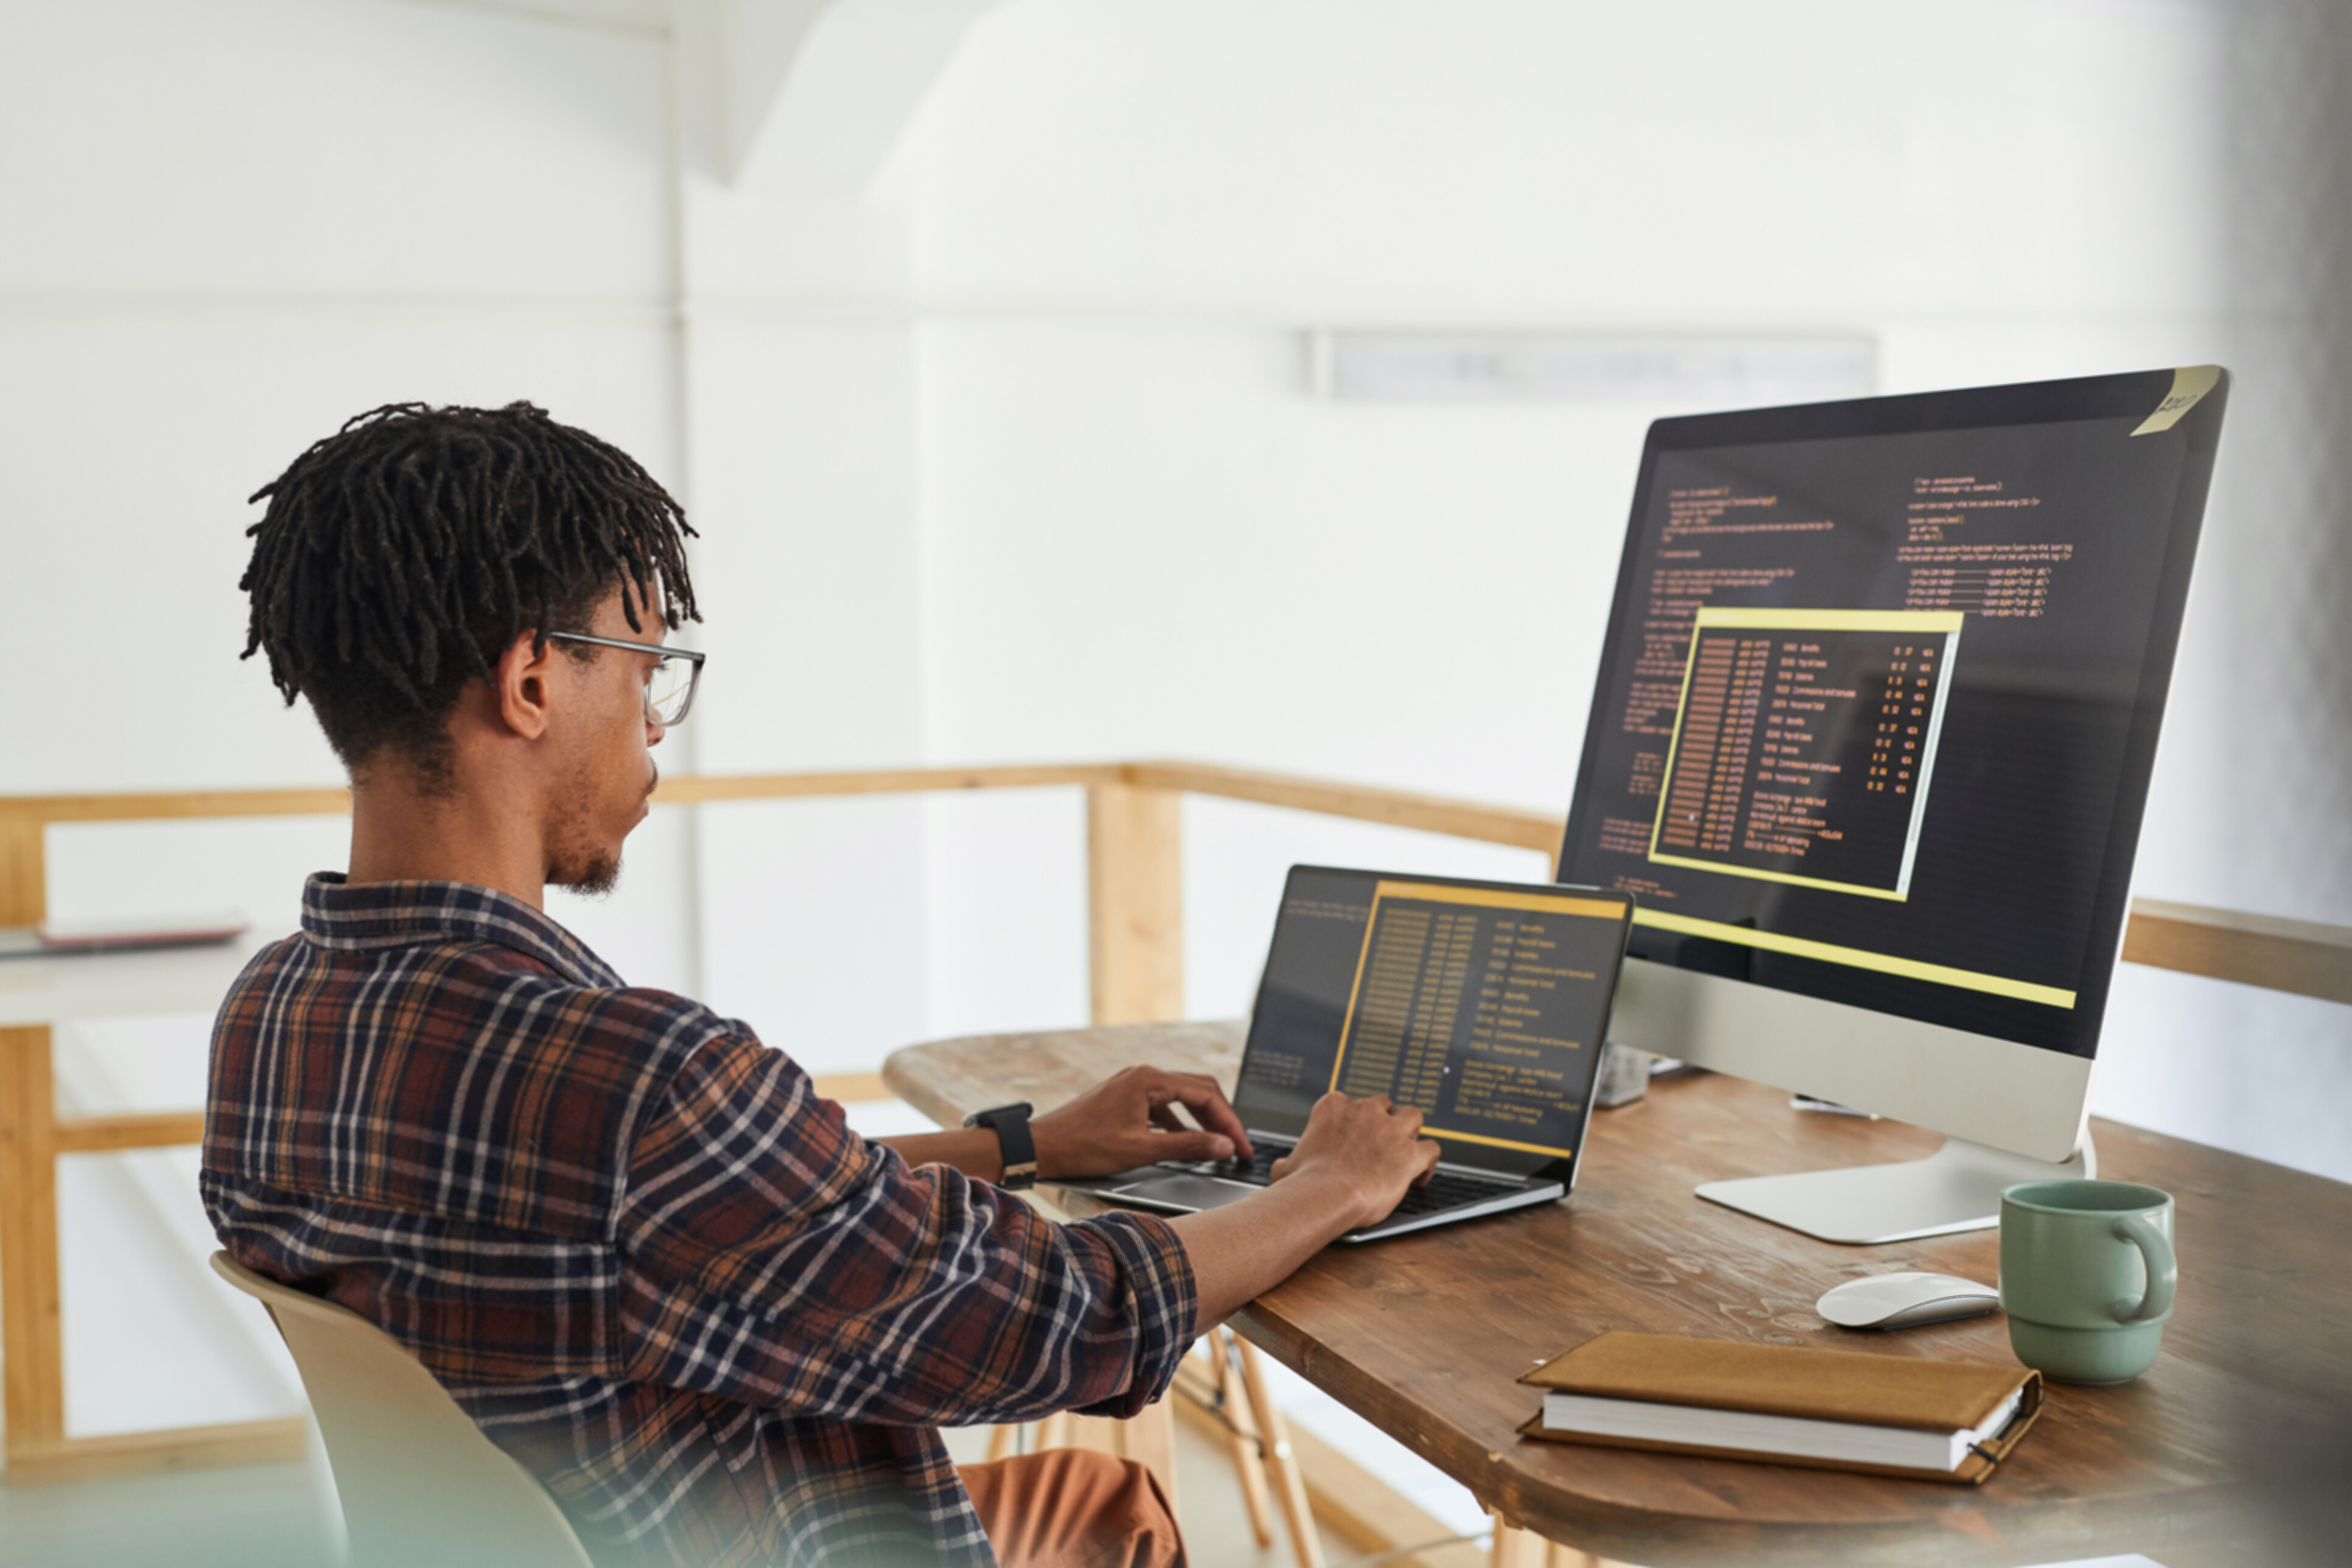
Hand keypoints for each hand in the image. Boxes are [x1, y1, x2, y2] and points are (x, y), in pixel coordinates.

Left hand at [1029, 1066, 1253, 1179]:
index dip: (1230, 1122)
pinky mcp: (1126, 1098)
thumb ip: (1187, 1146)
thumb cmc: (1084, 1147)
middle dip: (1222, 1117)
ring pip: (1182, 1097)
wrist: (1041, 1146)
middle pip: (1198, 1089)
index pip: (1205, 1095)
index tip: (1243, 1147)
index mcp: (1149, 1080)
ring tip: (1219, 1145)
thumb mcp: (1141, 1150)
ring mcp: (1134, 1084)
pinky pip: (1164, 1105)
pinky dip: (1180, 1123)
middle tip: (1239, 1145)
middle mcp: (1143, 1075)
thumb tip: (1224, 1146)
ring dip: (1203, 1120)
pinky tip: (1186, 1143)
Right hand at [1269, 1091, 1440, 1230]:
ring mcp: (1391, 1130)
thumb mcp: (1286, 1167)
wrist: (1326, 1196)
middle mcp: (1365, 1111)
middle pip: (1385, 1105)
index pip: (1351, 1103)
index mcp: (1334, 1107)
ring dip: (1412, 1131)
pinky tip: (1421, 1175)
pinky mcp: (1410, 1153)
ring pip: (1414, 1116)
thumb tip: (1280, 1168)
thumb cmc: (1304, 1183)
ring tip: (1407, 1149)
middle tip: (1381, 1144)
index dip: (1356, 1122)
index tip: (1355, 1138)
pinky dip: (1429, 1162)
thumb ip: (1288, 1162)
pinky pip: (1431, 1149)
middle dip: (1385, 1121)